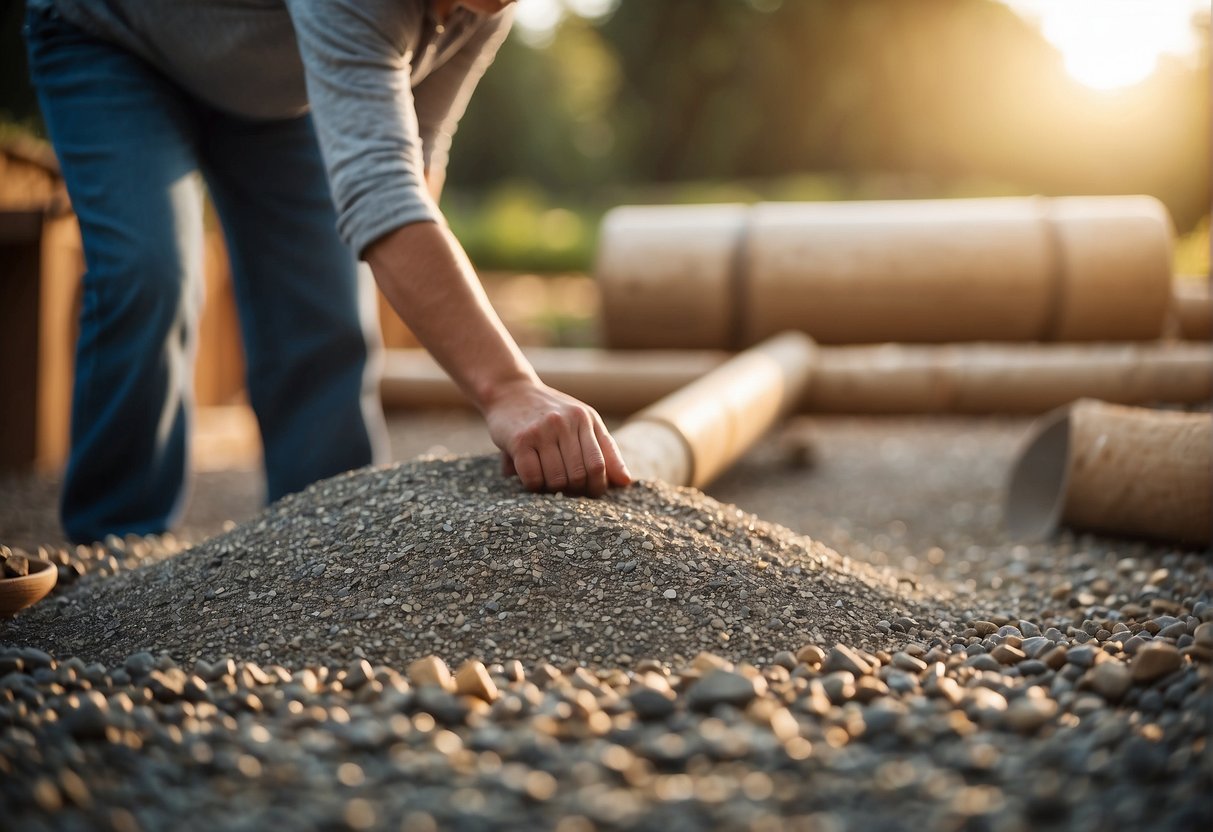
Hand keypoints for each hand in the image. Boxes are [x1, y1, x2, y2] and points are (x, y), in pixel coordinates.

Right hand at [483, 379, 631, 496]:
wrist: (509, 391)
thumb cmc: (550, 413)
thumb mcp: (582, 422)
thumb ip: (605, 450)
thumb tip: (626, 482)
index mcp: (586, 419)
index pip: (599, 464)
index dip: (597, 486)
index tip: (589, 492)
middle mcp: (566, 422)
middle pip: (579, 475)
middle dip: (574, 491)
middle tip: (566, 491)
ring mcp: (542, 430)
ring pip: (556, 479)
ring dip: (553, 490)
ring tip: (548, 484)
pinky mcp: (520, 440)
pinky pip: (532, 477)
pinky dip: (533, 486)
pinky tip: (532, 479)